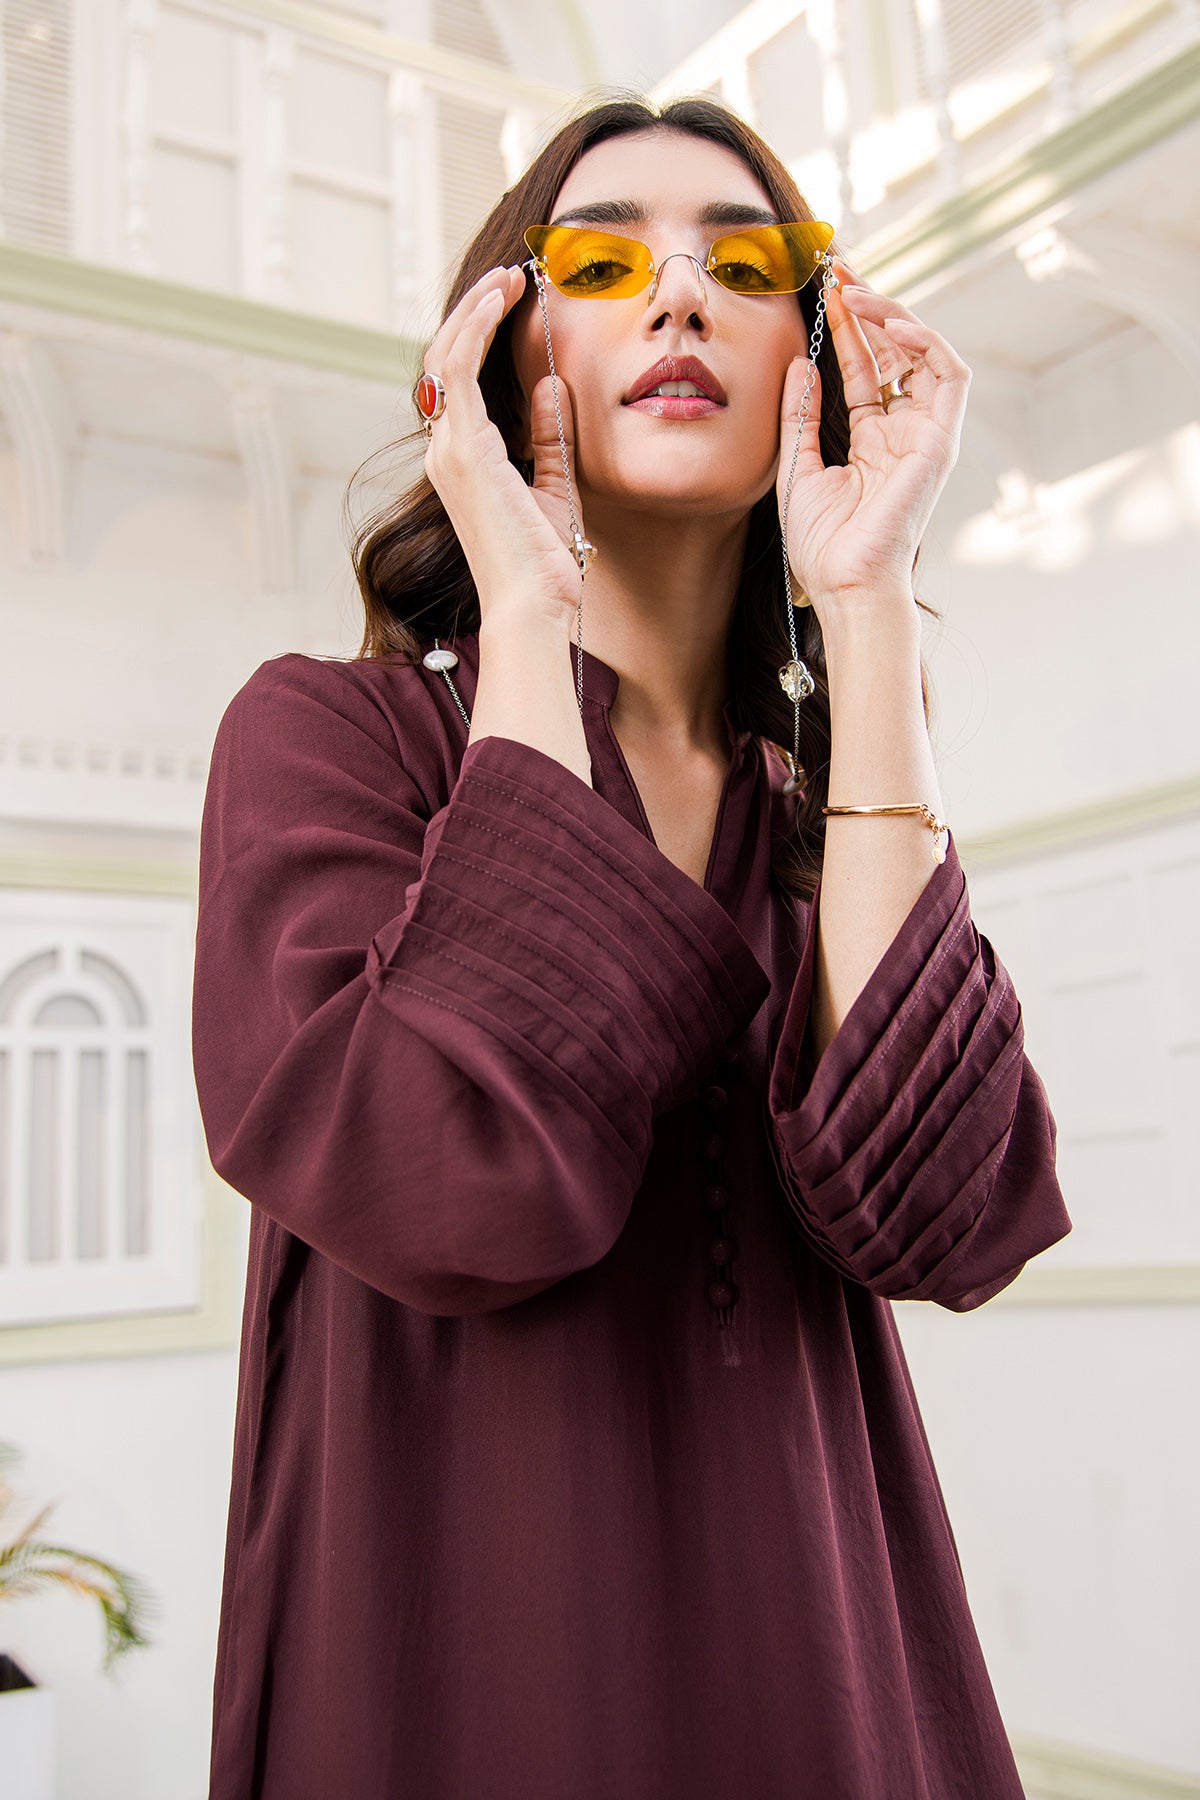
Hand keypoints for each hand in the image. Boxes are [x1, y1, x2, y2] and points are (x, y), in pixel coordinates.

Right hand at [420, 264, 588, 624]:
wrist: (535, 603)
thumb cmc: (544, 562)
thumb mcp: (555, 485)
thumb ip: (550, 436)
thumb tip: (552, 384)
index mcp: (462, 460)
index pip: (459, 383)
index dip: (480, 336)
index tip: (513, 302)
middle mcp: (445, 450)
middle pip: (444, 361)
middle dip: (475, 313)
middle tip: (511, 277)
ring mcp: (448, 449)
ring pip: (444, 356)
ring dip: (474, 310)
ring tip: (508, 278)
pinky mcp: (463, 449)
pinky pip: (457, 368)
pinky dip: (476, 327)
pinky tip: (501, 300)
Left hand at [777, 258, 970, 619]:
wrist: (845, 583)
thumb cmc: (823, 543)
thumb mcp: (797, 466)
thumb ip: (801, 415)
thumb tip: (800, 364)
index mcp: (872, 439)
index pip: (866, 367)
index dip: (849, 327)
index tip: (826, 289)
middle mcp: (904, 431)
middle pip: (896, 352)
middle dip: (871, 307)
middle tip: (839, 271)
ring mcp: (925, 435)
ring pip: (925, 354)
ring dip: (894, 316)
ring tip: (856, 292)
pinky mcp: (940, 441)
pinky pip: (948, 376)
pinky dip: (926, 343)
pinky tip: (891, 324)